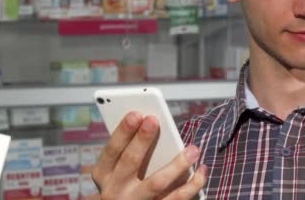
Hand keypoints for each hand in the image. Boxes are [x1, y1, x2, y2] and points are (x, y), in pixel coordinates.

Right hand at [92, 111, 206, 198]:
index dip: (123, 131)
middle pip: (130, 162)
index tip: (136, 114)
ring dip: (177, 164)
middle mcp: (116, 190)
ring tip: (193, 149)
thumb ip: (129, 150)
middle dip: (142, 140)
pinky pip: (177, 198)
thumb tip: (150, 124)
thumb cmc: (124, 183)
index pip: (112, 150)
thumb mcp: (116, 169)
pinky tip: (201, 171)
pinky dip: (192, 184)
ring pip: (157, 182)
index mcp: (103, 174)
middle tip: (154, 120)